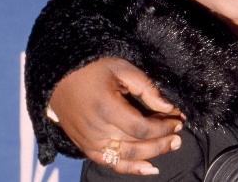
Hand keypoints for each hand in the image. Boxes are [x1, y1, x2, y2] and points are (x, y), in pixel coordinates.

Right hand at [49, 57, 183, 174]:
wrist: (58, 78)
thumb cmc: (93, 69)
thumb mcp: (122, 69)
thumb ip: (146, 89)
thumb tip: (169, 107)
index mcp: (106, 108)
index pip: (142, 128)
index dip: (163, 128)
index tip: (179, 121)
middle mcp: (96, 130)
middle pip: (136, 145)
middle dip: (162, 142)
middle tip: (179, 136)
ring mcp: (89, 142)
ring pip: (125, 157)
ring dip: (151, 155)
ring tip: (171, 146)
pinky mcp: (85, 147)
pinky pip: (109, 163)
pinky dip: (129, 168)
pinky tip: (149, 168)